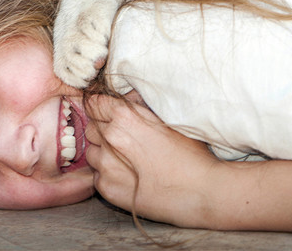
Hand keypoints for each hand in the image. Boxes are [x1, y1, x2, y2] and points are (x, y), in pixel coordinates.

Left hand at [84, 95, 219, 226]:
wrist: (201, 191)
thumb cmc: (190, 154)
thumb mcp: (168, 120)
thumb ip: (141, 108)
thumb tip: (127, 99)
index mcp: (125, 116)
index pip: (95, 103)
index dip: (103, 108)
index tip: (110, 114)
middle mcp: (110, 138)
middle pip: (91, 128)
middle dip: (103, 131)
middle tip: (124, 139)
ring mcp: (105, 166)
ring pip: (92, 152)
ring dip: (103, 153)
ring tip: (127, 161)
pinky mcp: (107, 189)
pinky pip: (96, 176)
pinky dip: (107, 174)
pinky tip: (128, 177)